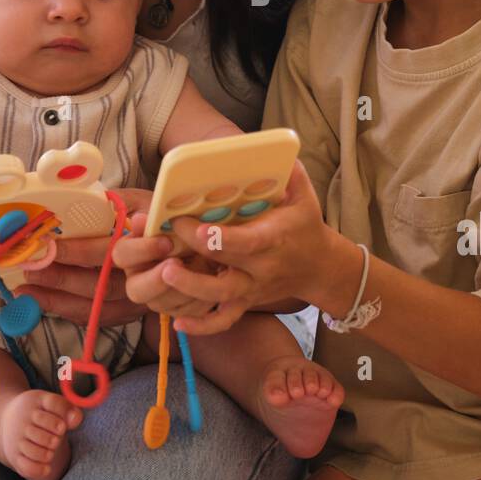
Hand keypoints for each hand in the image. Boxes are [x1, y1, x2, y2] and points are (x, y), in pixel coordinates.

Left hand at [14, 187, 159, 325]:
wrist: (189, 250)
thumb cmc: (160, 219)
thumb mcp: (143, 200)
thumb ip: (116, 201)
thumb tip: (84, 199)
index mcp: (149, 244)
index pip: (111, 251)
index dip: (80, 251)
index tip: (51, 245)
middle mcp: (146, 276)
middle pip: (102, 285)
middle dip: (63, 279)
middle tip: (32, 268)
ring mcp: (140, 300)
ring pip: (98, 306)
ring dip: (59, 300)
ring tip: (27, 289)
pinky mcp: (132, 313)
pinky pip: (98, 319)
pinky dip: (70, 312)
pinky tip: (44, 302)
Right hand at [112, 213, 226, 320]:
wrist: (207, 248)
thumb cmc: (183, 231)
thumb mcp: (170, 223)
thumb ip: (155, 223)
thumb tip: (140, 219)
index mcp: (130, 254)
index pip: (122, 254)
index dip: (143, 249)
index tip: (167, 242)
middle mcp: (138, 280)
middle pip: (135, 290)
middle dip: (156, 280)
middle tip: (177, 264)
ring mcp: (156, 299)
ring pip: (161, 305)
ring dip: (182, 289)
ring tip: (201, 269)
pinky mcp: (176, 311)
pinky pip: (183, 313)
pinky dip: (199, 301)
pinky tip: (212, 282)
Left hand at [134, 161, 330, 334]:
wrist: (320, 267)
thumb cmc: (305, 225)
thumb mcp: (305, 196)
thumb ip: (291, 175)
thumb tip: (278, 152)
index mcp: (273, 240)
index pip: (245, 243)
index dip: (218, 238)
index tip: (193, 226)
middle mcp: (261, 269)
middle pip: (224, 270)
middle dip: (191, 257)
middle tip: (160, 241)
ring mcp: (252, 289)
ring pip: (220, 300)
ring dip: (190, 291)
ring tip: (163, 274)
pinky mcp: (246, 302)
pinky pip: (224, 321)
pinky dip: (202, 327)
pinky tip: (177, 322)